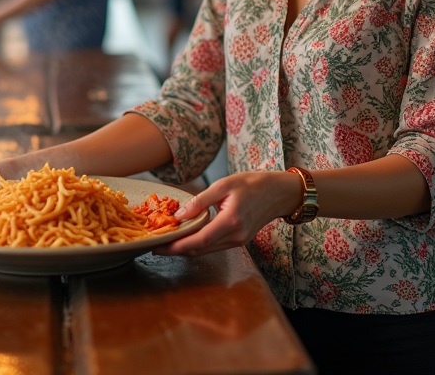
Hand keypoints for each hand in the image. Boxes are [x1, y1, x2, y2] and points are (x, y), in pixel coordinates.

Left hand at [152, 170, 301, 256]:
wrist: (278, 193)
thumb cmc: (252, 184)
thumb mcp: (223, 185)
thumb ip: (200, 201)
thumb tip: (179, 215)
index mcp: (230, 221)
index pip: (198, 241)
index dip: (176, 247)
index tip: (157, 247)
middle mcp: (235, 236)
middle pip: (199, 250)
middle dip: (176, 250)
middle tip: (155, 245)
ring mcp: (238, 241)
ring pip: (206, 250)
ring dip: (186, 248)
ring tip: (167, 242)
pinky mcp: (239, 241)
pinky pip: (214, 246)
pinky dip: (198, 244)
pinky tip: (187, 237)